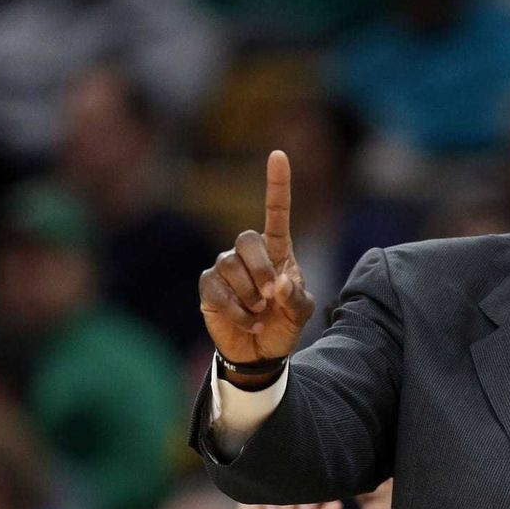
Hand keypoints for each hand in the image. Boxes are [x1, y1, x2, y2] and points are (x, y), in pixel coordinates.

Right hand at [199, 151, 314, 376]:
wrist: (262, 352)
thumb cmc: (284, 325)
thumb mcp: (300, 313)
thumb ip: (296, 297)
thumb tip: (278, 285)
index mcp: (277, 252)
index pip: (276, 213)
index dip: (277, 185)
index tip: (279, 155)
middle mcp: (249, 254)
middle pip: (247, 239)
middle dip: (261, 270)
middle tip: (271, 298)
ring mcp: (226, 269)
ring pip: (229, 266)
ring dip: (249, 296)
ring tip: (260, 313)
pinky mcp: (209, 288)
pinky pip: (218, 291)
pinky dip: (238, 312)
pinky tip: (250, 323)